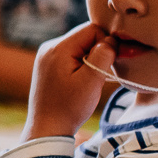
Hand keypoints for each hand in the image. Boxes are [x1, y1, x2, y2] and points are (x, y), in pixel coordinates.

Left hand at [25, 22, 114, 139]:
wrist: (47, 128)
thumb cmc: (69, 107)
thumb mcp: (91, 80)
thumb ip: (103, 55)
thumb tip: (111, 40)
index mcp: (58, 48)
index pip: (92, 29)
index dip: (107, 43)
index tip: (111, 63)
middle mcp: (49, 47)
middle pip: (85, 36)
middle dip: (98, 51)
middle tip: (100, 74)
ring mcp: (46, 57)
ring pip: (79, 46)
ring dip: (90, 59)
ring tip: (89, 80)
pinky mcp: (48, 66)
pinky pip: (70, 56)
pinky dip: (81, 65)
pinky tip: (81, 82)